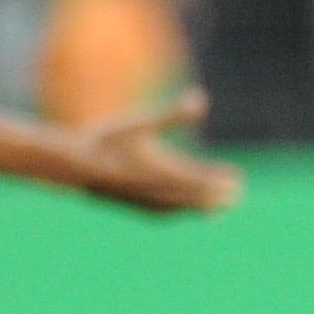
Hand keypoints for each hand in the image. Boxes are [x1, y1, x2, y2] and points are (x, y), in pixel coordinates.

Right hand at [72, 88, 243, 212]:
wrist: (75, 168)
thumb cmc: (107, 140)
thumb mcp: (141, 124)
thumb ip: (173, 116)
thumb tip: (200, 99)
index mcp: (164, 171)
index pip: (202, 179)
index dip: (221, 179)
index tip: (237, 178)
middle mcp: (158, 191)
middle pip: (197, 198)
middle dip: (218, 197)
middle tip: (237, 193)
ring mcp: (146, 202)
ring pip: (182, 209)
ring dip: (202, 208)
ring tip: (218, 210)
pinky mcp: (135, 207)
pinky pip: (165, 214)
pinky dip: (181, 212)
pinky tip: (182, 211)